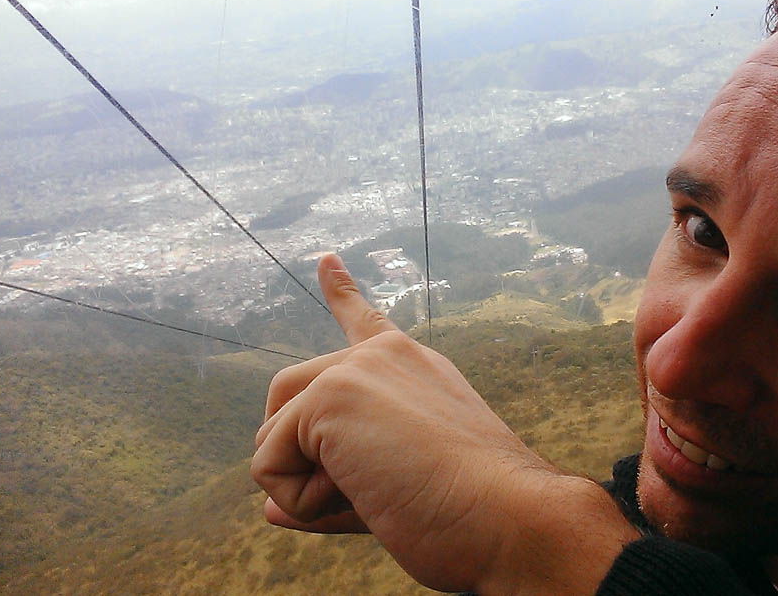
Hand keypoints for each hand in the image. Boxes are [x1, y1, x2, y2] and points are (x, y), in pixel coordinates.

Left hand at [251, 254, 639, 593]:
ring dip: (305, 486)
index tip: (324, 259)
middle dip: (298, 457)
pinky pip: (269, 465)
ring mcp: (355, 370)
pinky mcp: (331, 395)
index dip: (340, 292)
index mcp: (413, 369)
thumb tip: (268, 508)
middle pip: (287, 398)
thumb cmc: (470, 518)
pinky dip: (302, 502)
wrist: (509, 517)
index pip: (364, 324)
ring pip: (272, 434)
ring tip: (378, 494)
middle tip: (370, 494)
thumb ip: (330, 488)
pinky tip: (368, 495)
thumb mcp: (392, 495)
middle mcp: (383, 357)